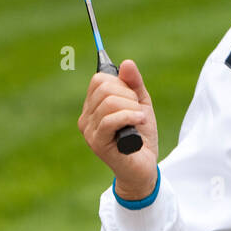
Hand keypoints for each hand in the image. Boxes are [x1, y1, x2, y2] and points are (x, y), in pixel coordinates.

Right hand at [78, 59, 158, 197]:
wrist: (144, 167)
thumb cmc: (141, 136)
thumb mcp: (141, 104)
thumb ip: (134, 84)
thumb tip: (127, 63)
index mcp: (93, 107)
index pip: (100, 80)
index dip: (121, 84)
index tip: (133, 98)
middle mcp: (86, 118)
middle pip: (104, 88)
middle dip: (129, 96)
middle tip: (138, 112)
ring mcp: (89, 131)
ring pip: (109, 102)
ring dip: (132, 108)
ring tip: (139, 120)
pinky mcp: (96, 142)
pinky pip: (110, 119)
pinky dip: (130, 117)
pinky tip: (140, 122)